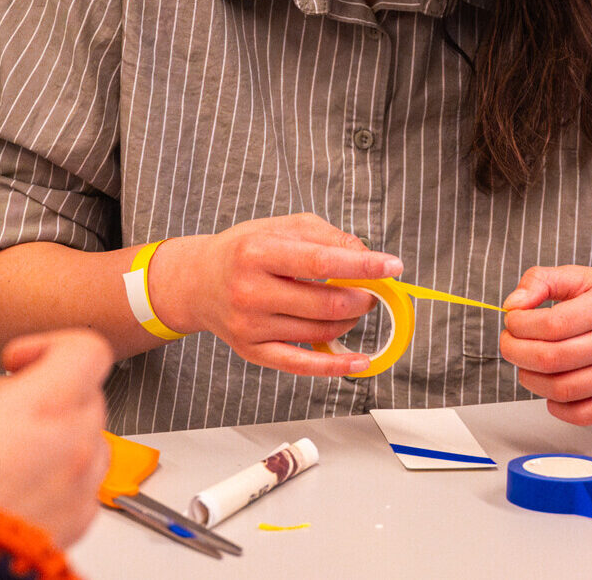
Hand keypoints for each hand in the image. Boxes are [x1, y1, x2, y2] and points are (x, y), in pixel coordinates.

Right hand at [0, 329, 112, 545]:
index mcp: (46, 402)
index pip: (85, 349)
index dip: (49, 345)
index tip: (16, 359)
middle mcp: (74, 442)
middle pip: (86, 394)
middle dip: (44, 392)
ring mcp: (79, 487)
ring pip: (87, 441)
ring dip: (55, 436)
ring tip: (6, 447)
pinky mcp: (73, 525)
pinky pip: (80, 488)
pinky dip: (55, 479)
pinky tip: (13, 485)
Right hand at [147, 213, 402, 376]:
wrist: (198, 283)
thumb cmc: (245, 250)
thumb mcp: (281, 227)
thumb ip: (326, 236)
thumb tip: (367, 256)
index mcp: (257, 253)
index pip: (321, 262)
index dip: (363, 265)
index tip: (393, 266)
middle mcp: (250, 291)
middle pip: (326, 304)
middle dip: (362, 298)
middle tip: (372, 291)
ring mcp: (250, 326)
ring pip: (320, 331)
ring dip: (350, 320)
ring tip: (352, 306)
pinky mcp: (252, 352)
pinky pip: (302, 364)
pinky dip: (336, 365)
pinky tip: (360, 361)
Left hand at [498, 266, 591, 425]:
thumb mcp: (590, 278)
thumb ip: (545, 280)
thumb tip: (513, 304)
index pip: (553, 324)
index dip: (520, 327)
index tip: (512, 323)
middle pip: (554, 359)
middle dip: (517, 353)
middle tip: (510, 345)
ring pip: (564, 390)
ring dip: (532, 380)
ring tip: (528, 366)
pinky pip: (584, 415)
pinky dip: (557, 407)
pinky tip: (551, 391)